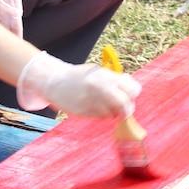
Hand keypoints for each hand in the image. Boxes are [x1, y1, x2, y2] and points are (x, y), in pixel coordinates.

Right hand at [17, 51, 140, 118]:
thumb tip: (132, 92)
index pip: (132, 89)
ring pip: (114, 113)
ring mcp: (92, 101)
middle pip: (125, 104)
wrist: (55, 81)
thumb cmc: (80, 76)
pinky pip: (101, 117)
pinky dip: (102, 114)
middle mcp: (100, 88)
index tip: (130, 95)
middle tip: (123, 108)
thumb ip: (115, 80)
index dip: (133, 94)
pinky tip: (94, 106)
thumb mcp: (98, 71)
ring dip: (113, 112)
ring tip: (103, 104)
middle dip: (127, 108)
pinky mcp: (85, 112)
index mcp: (105, 75)